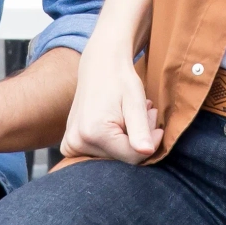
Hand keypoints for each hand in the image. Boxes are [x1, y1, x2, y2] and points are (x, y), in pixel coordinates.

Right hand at [60, 41, 160, 163]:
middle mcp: (76, 142)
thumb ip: (140, 130)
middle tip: (145, 115)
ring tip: (131, 117)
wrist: (99, 66)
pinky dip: (114, 143)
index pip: (132, 157)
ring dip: (128, 140)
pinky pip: (100, 155)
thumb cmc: (120, 81)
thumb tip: (147, 153)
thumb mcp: (135, 102)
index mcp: (93, 133)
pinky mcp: (70, 145)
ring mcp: (70, 144)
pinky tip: (118, 124)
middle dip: (139, 140)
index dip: (150, 142)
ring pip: (113, 157)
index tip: (155, 122)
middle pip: (122, 158)